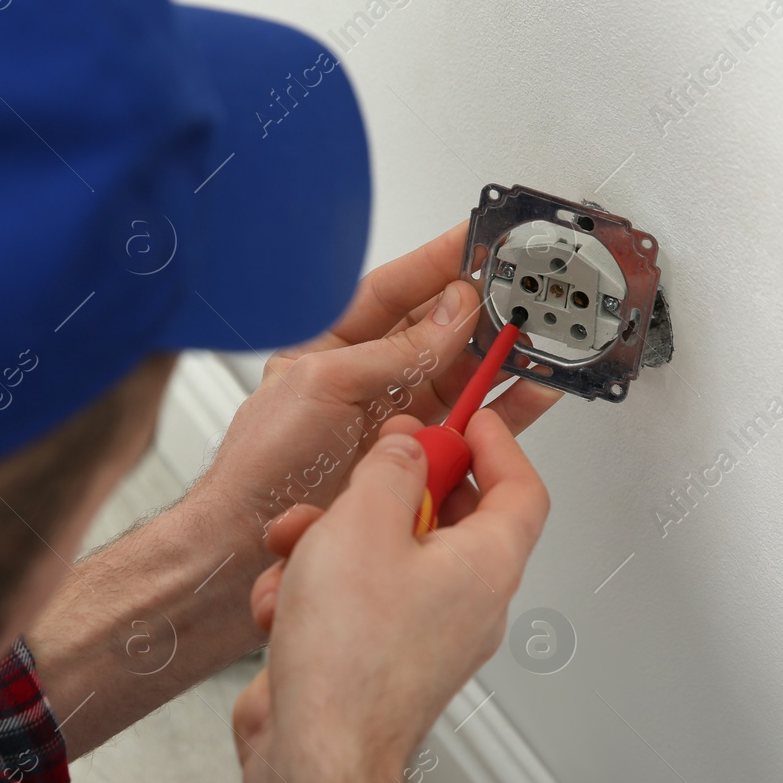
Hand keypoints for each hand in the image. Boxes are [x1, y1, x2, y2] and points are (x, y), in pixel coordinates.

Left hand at [190, 222, 559, 548]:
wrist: (246, 542)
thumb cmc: (261, 465)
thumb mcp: (326, 387)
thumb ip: (393, 352)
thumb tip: (449, 315)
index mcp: (332, 344)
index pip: (394, 289)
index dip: (438, 262)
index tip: (481, 240)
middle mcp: (365, 378)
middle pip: (436, 332)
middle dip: (482, 312)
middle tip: (522, 296)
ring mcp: (391, 419)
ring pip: (459, 378)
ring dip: (499, 359)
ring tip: (536, 342)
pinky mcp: (413, 458)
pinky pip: (467, 425)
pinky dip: (501, 408)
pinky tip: (526, 391)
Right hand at [228, 409, 548, 782]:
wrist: (314, 756)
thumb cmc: (351, 662)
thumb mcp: (364, 523)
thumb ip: (391, 469)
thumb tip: (405, 447)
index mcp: (487, 565)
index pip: (521, 488)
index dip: (496, 443)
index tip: (466, 418)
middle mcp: (466, 603)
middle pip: (444, 518)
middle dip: (383, 491)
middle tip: (358, 475)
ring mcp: (422, 636)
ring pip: (383, 557)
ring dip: (329, 542)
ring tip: (295, 548)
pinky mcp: (376, 660)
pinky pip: (351, 602)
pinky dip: (312, 591)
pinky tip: (281, 604)